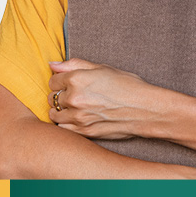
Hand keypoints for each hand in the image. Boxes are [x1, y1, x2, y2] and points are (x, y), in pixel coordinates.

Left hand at [47, 58, 162, 139]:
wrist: (143, 108)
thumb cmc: (127, 85)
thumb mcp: (102, 68)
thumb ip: (74, 64)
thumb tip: (53, 64)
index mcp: (77, 78)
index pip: (53, 80)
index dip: (60, 80)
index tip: (68, 81)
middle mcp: (74, 98)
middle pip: (51, 97)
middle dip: (60, 95)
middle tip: (74, 94)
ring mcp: (78, 117)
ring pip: (54, 114)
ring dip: (61, 110)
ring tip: (75, 107)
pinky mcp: (83, 132)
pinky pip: (62, 128)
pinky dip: (66, 123)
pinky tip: (77, 118)